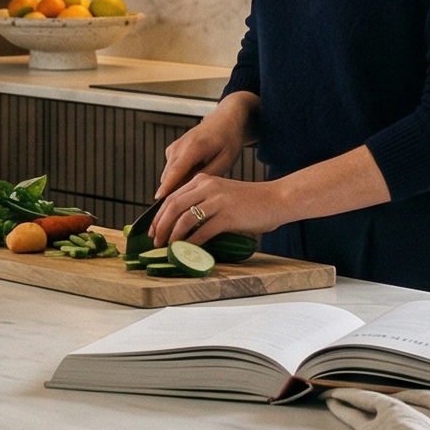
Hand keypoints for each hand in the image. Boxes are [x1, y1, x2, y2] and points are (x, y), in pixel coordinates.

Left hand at [151, 173, 285, 247]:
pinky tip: (188, 250)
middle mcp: (208, 186)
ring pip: (185, 219)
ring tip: (169, 247)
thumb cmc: (250, 201)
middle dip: (160, 226)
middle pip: (173, 206)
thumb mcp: (221, 194)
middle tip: (156, 241)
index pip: (172, 197)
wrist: (276, 199)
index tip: (152, 230)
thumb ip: (203, 202)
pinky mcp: (228, 216)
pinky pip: (203, 231)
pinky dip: (192, 243)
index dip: (158, 216)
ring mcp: (218, 200)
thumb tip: (181, 224)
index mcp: (204, 180)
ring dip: (173, 236)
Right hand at [155, 94, 252, 198]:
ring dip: (176, 186)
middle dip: (171, 193)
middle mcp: (180, 146)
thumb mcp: (225, 160)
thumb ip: (207, 175)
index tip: (158, 199)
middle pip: (169, 175)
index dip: (167, 186)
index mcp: (194, 147)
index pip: (177, 170)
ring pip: (169, 174)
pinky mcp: (172, 151)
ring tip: (191, 196)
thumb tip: (190, 190)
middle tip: (181, 210)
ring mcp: (174, 147)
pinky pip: (171, 170)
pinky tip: (193, 179)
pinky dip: (178, 178)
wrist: (224, 121)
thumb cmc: (228, 140)